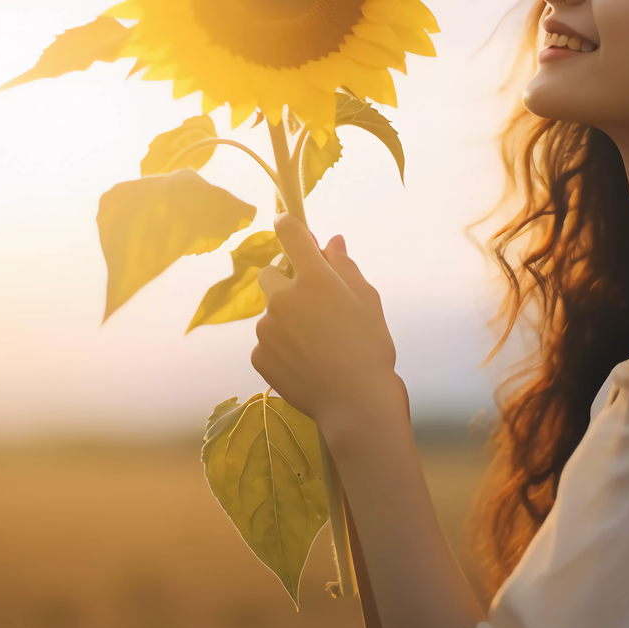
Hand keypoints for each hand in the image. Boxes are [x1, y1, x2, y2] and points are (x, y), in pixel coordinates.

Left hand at [253, 214, 399, 431]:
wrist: (355, 403)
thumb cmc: (369, 347)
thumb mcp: (367, 300)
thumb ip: (345, 266)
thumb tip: (332, 241)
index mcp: (314, 278)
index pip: (290, 234)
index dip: (289, 224)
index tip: (289, 224)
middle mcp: (283, 298)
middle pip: (271, 275)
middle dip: (286, 282)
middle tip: (313, 305)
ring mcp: (266, 328)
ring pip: (271, 313)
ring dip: (287, 320)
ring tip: (317, 346)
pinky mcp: (259, 356)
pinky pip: (267, 342)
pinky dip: (282, 348)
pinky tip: (306, 363)